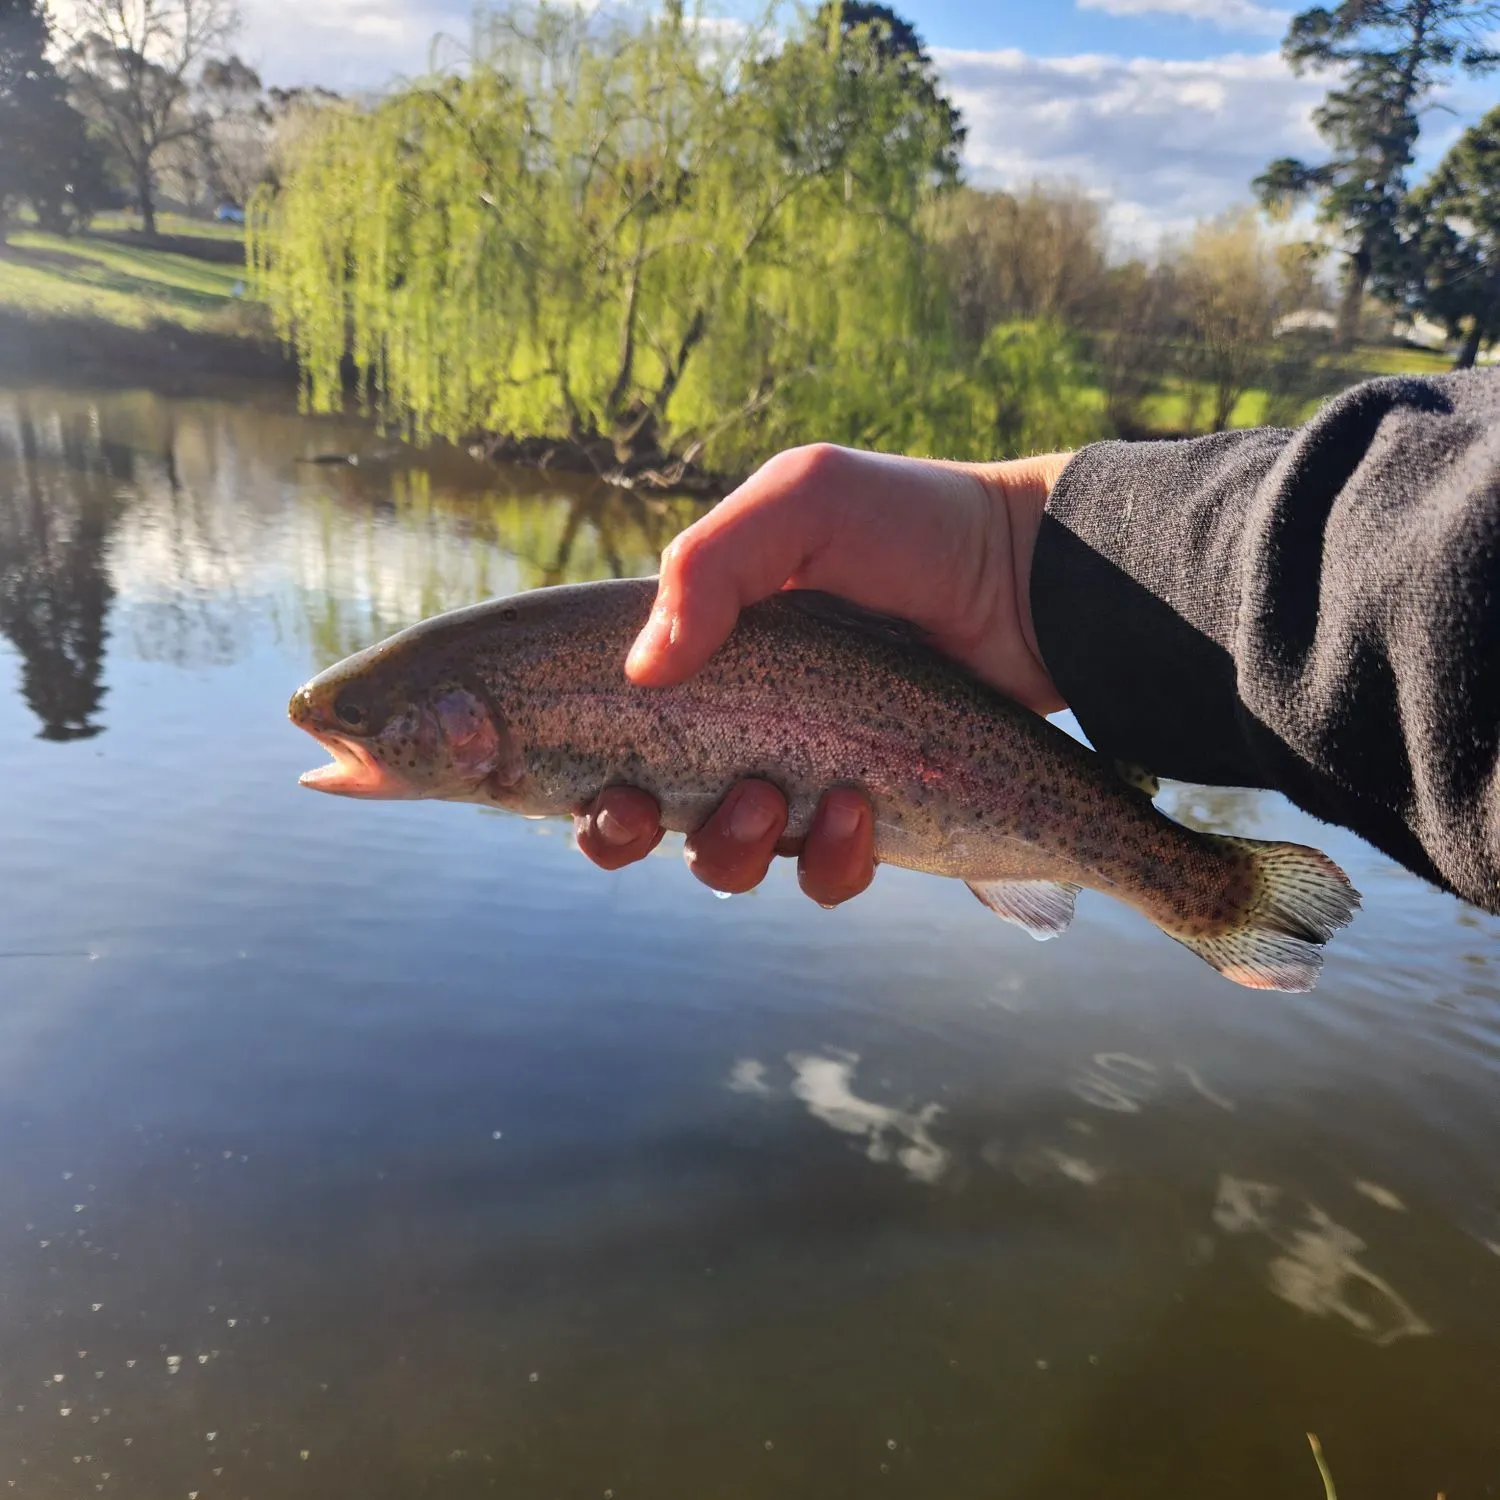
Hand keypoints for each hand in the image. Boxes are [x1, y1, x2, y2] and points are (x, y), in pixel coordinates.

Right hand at [574, 442, 1071, 903]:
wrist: (1032, 577)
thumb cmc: (912, 524)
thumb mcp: (803, 500)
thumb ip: (708, 562)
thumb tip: (641, 671)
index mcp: (699, 660)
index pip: (600, 726)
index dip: (559, 765)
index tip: (555, 771)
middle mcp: (734, 729)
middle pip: (633, 819)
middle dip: (617, 831)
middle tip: (642, 805)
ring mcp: (800, 781)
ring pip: (722, 860)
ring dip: (728, 845)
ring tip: (775, 797)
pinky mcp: (868, 821)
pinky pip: (823, 876)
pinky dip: (830, 860)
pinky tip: (861, 810)